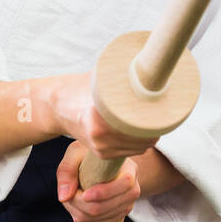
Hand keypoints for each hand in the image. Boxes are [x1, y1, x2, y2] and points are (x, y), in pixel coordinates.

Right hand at [44, 71, 158, 158]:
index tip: (161, 107)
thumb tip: (150, 67)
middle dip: (156, 126)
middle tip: (162, 111)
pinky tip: (142, 128)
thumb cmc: (82, 88)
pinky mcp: (102, 154)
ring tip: (153, 118)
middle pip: (144, 137)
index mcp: (98, 118)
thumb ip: (123, 78)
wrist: (58, 106)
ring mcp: (100, 148)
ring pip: (140, 146)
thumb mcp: (101, 78)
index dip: (155, 118)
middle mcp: (99, 137)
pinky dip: (140, 141)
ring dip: (150, 134)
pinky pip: (131, 151)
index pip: (139, 125)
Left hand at [56, 140, 140, 221]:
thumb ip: (67, 171)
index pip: (125, 184)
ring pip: (98, 218)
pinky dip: (83, 218)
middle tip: (69, 192)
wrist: (101, 164)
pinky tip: (79, 205)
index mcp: (129, 169)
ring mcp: (127, 206)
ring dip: (78, 210)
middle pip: (105, 207)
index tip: (84, 193)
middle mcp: (133, 190)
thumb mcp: (75, 153)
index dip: (103, 192)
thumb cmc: (88, 156)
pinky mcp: (118, 217)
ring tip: (72, 196)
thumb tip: (64, 197)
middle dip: (80, 203)